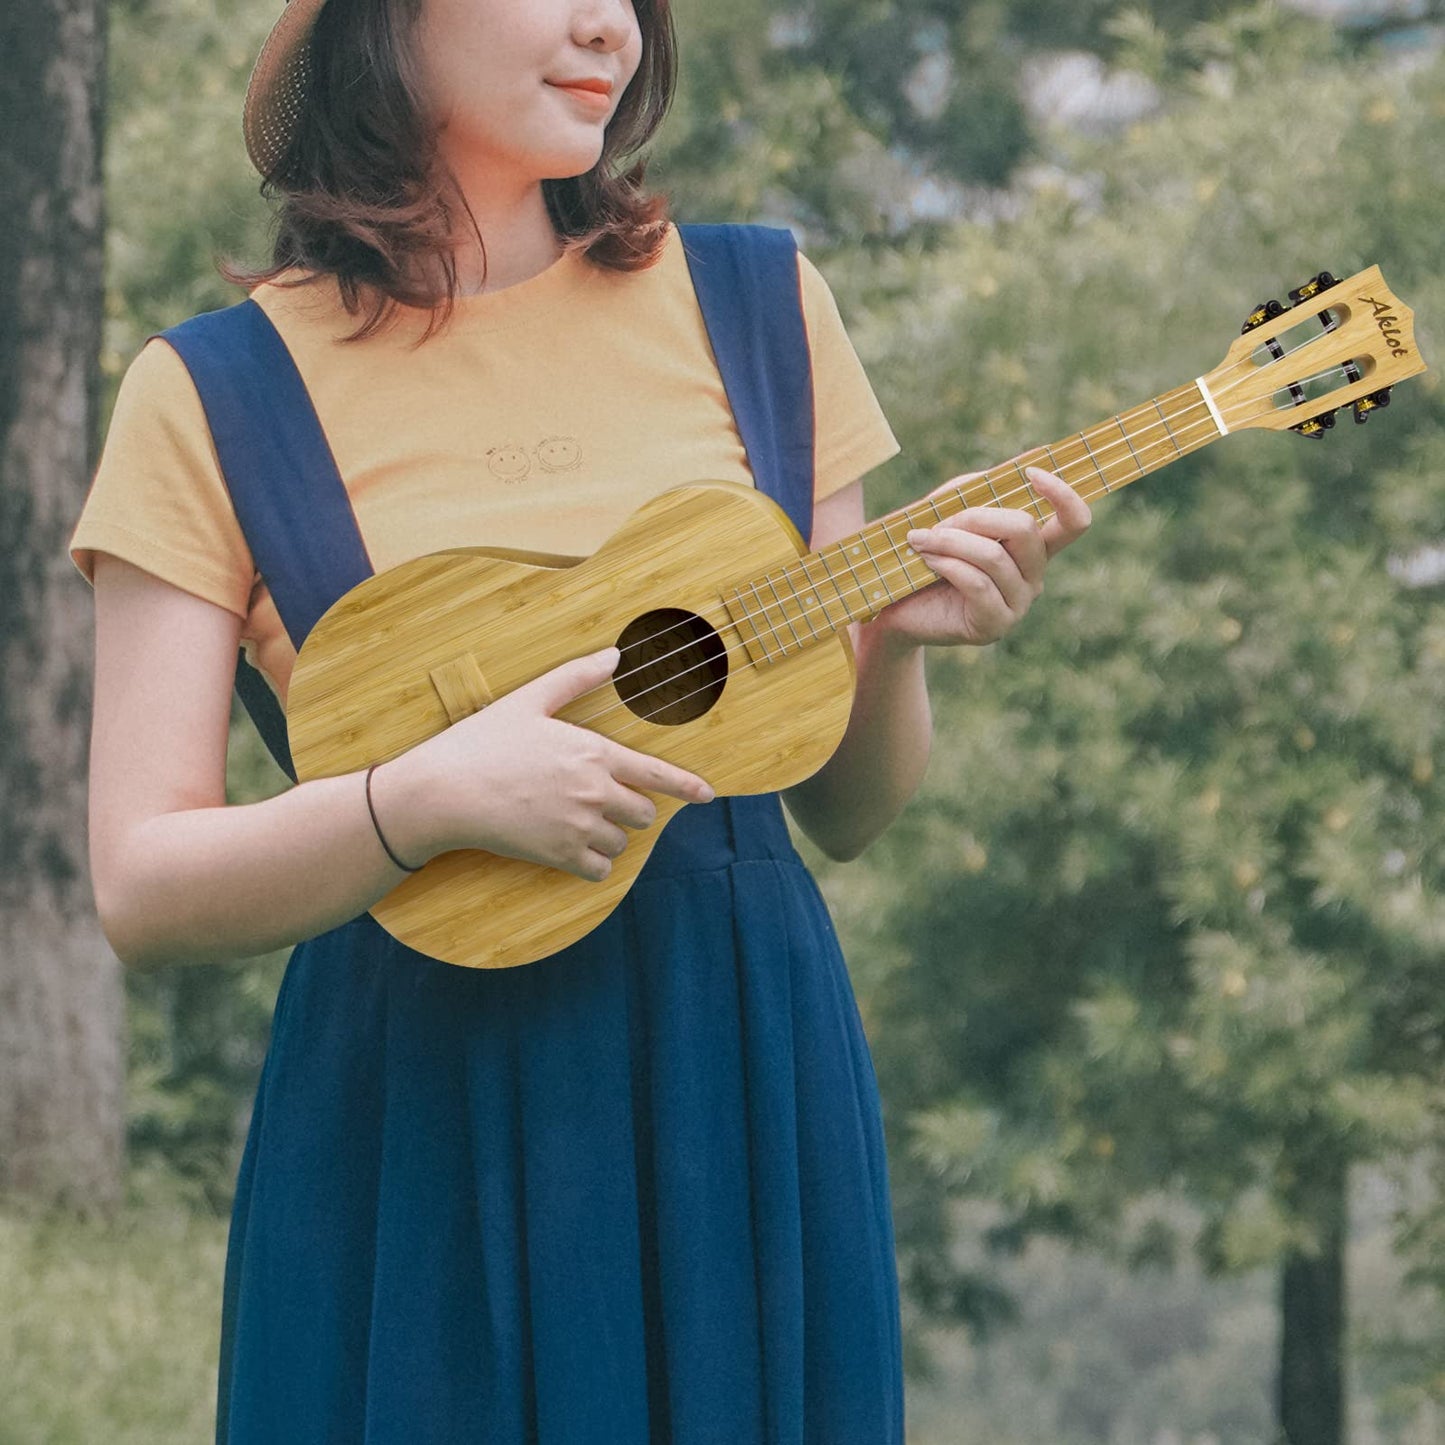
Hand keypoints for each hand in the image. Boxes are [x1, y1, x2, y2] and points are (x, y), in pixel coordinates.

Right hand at [369, 647, 714, 881]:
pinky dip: (591, 863)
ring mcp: (579, 827)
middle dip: (630, 807)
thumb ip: (577, 677)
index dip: (687, 786)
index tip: (707, 795)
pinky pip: (599, 870)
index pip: (657, 774)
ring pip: (622, 842)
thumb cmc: (482, 742)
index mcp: (593, 751)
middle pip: (643, 812)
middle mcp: (594, 791)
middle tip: (598, 800)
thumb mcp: (529, 699)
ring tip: (575, 821)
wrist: (444, 792)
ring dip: (609, 835)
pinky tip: (569, 847)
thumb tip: (615, 654)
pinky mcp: (559, 856)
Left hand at [874, 466, 1090, 647]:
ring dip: (950, 541)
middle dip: (976, 516)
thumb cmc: (925, 556)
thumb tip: (996, 476)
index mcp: (1032, 547)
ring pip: (995, 556)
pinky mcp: (995, 624)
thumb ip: (972, 491)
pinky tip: (926, 560)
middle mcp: (1034, 575)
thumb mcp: (947, 513)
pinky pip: (978, 583)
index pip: (1074, 522)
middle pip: (1025, 529)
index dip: (1063, 494)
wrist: (899, 609)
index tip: (1031, 472)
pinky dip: (947, 564)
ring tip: (919, 540)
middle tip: (938, 523)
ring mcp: (1018, 603)